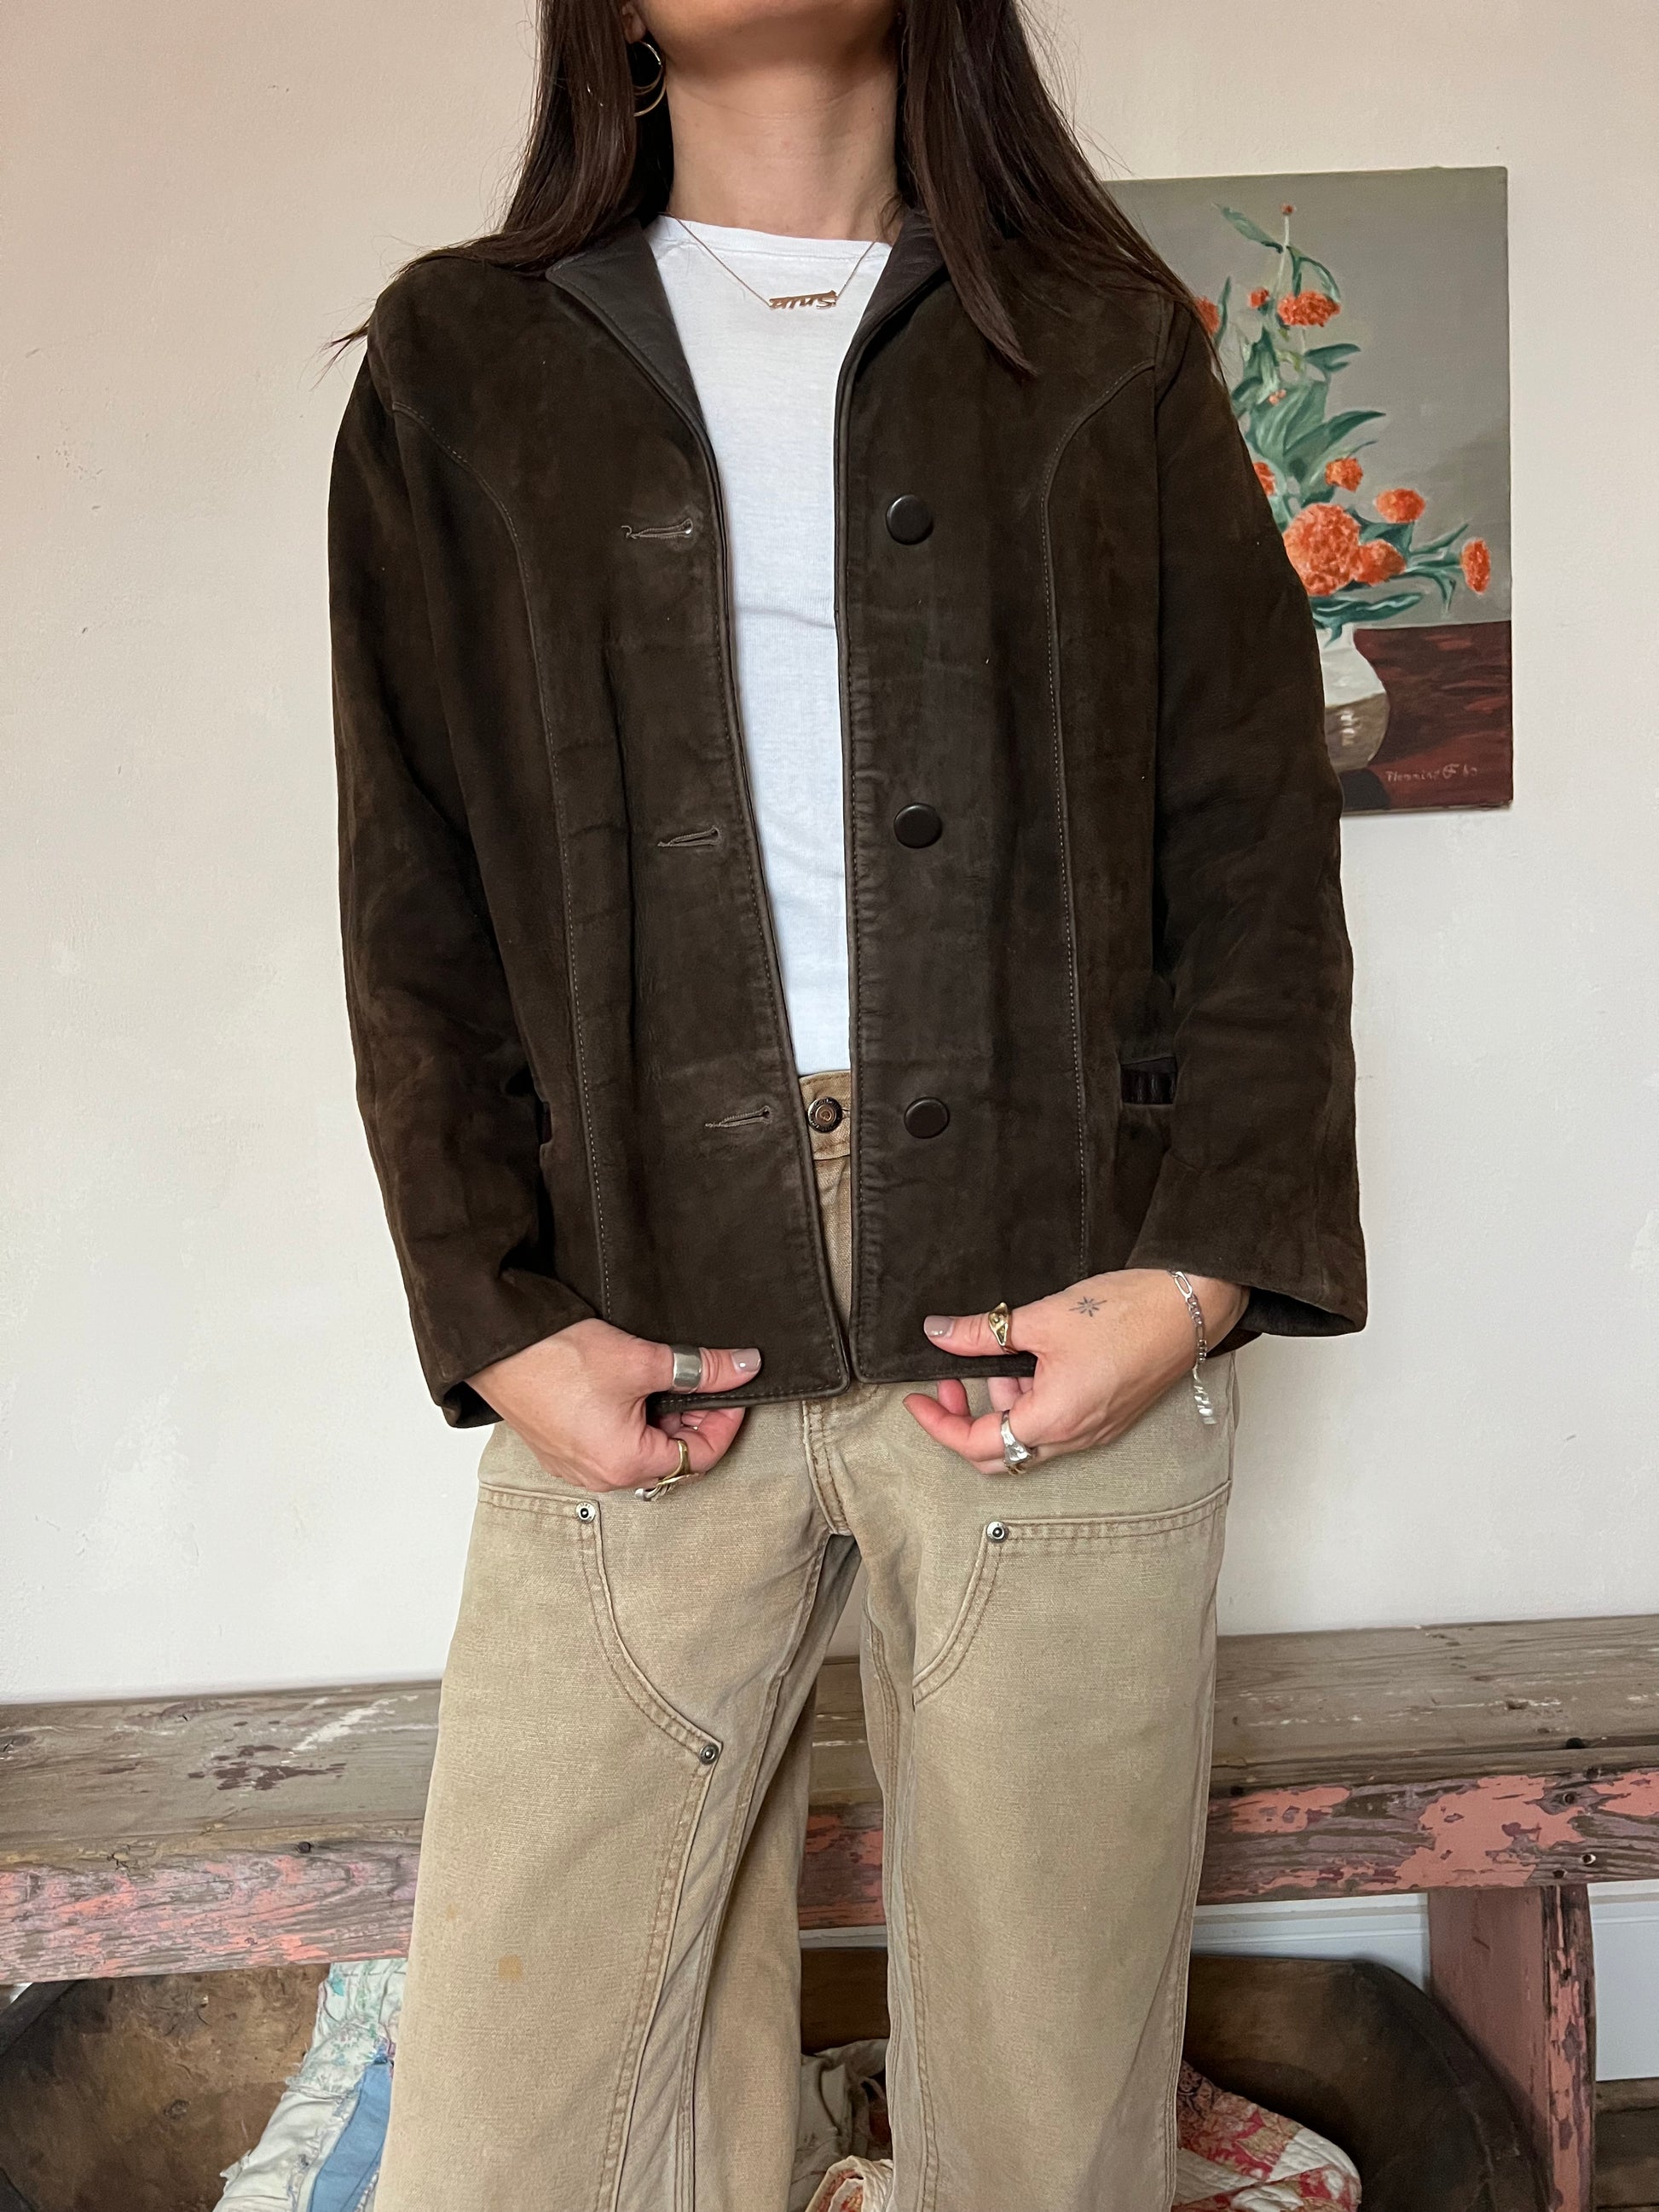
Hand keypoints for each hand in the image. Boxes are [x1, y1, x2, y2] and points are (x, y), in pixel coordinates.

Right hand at [470, 1323, 761, 1492]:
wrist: (497, 1346)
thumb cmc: (558, 1358)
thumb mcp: (642, 1360)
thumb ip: (701, 1369)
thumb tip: (742, 1367)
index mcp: (625, 1464)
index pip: (700, 1456)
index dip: (725, 1421)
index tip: (733, 1389)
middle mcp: (600, 1476)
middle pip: (671, 1456)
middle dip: (694, 1417)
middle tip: (703, 1377)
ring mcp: (577, 1466)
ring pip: (641, 1449)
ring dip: (662, 1416)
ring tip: (665, 1375)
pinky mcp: (561, 1448)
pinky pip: (611, 1443)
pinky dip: (632, 1419)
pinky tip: (634, 1385)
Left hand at [905, 1271, 1244, 1474]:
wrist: (1193, 1303)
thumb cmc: (1126, 1311)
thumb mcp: (1042, 1318)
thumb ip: (983, 1333)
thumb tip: (938, 1333)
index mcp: (1055, 1419)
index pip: (978, 1445)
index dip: (938, 1425)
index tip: (915, 1401)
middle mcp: (1076, 1437)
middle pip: (1001, 1455)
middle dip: (964, 1421)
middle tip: (946, 1383)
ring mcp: (1097, 1430)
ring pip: (1029, 1437)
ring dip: (1003, 1405)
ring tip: (1003, 1353)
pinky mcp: (1110, 1415)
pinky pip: (1057, 1424)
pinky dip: (1032, 1401)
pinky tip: (1032, 1359)